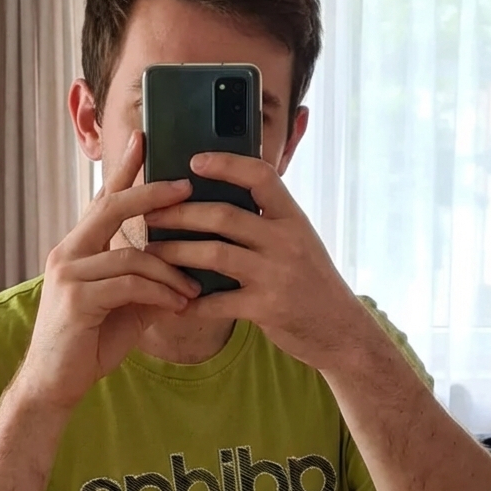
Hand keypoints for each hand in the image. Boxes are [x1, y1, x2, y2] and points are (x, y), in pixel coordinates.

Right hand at [21, 132, 197, 410]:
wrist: (55, 385)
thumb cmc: (88, 346)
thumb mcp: (126, 308)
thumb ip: (148, 282)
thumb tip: (185, 269)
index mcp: (77, 249)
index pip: (103, 201)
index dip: (123, 170)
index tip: (144, 140)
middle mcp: (67, 253)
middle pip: (111, 208)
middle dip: (151, 194)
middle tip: (186, 186)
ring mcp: (68, 274)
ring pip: (130, 254)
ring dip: (170, 270)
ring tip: (194, 287)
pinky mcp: (76, 299)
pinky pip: (129, 284)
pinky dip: (160, 292)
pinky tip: (179, 304)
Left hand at [144, 151, 365, 369]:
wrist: (339, 330)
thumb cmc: (311, 282)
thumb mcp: (298, 241)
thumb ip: (268, 221)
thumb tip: (223, 197)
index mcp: (292, 218)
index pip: (260, 176)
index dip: (226, 164)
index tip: (194, 161)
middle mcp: (286, 241)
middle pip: (223, 216)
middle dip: (180, 213)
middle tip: (150, 214)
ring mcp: (276, 274)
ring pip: (214, 254)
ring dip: (176, 252)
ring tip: (152, 252)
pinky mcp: (267, 308)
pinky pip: (218, 302)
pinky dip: (192, 303)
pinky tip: (173, 302)